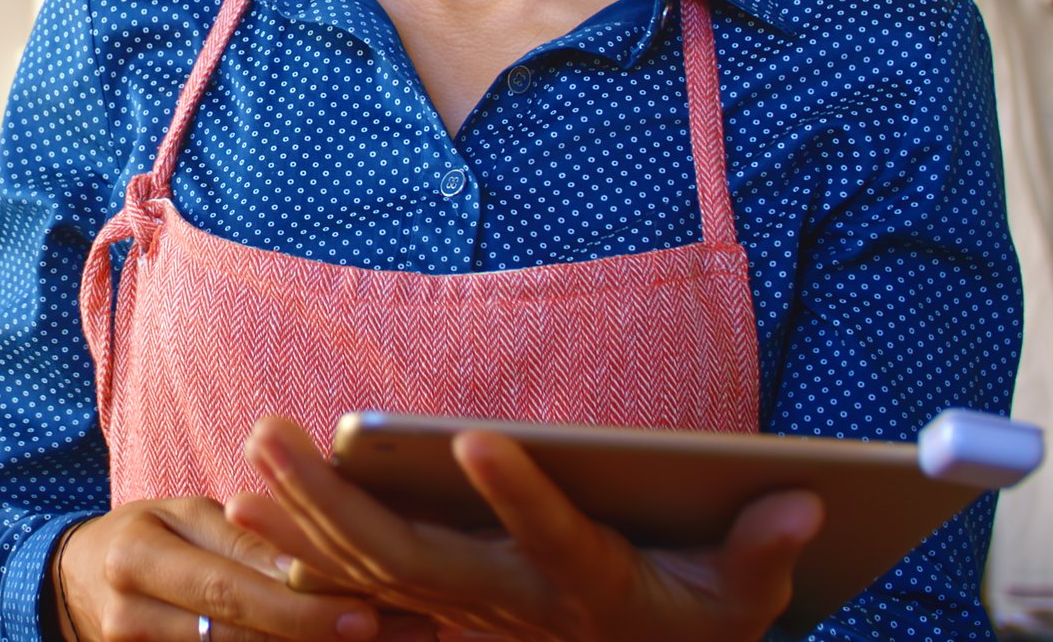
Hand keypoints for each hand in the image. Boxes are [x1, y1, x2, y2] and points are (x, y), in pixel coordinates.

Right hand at [53, 495, 427, 640]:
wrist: (76, 581)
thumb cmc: (149, 535)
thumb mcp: (183, 517)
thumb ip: (244, 535)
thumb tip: (313, 556)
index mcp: (137, 552)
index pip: (228, 584)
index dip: (298, 602)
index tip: (366, 608)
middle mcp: (129, 610)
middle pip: (233, 635)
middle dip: (313, 635)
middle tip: (386, 633)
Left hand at [225, 416, 821, 641]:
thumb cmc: (696, 623)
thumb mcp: (745, 603)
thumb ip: (766, 553)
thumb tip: (804, 500)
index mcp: (589, 588)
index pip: (555, 540)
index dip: (521, 496)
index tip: (478, 440)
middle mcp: (511, 604)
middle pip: (414, 557)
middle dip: (338, 498)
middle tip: (274, 430)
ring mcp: (464, 611)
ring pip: (369, 565)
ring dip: (306, 507)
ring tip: (255, 443)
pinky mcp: (436, 609)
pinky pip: (354, 582)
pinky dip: (301, 546)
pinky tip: (249, 502)